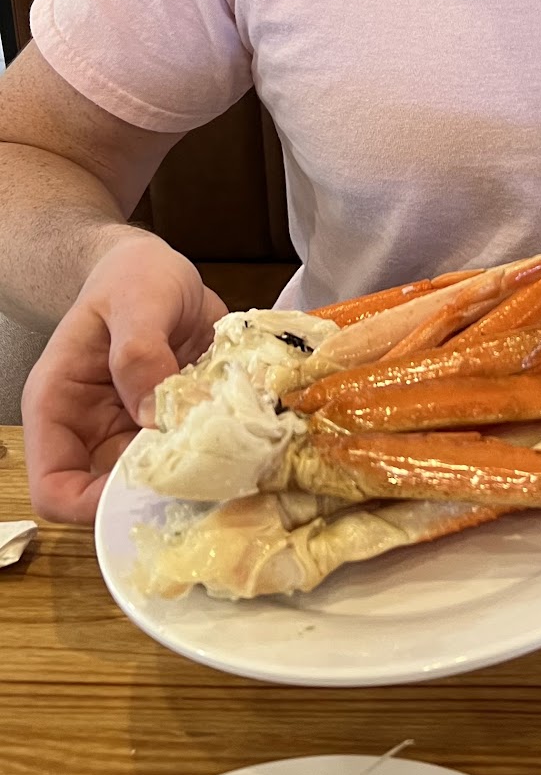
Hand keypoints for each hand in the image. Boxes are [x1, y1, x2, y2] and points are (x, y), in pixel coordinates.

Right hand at [22, 232, 227, 523]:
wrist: (157, 269)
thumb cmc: (131, 277)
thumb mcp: (135, 300)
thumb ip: (139, 350)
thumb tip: (153, 412)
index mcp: (60, 409)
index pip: (55, 488)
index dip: (93, 505)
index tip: (148, 490)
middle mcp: (94, 431)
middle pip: (115, 496)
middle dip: (159, 494)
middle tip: (209, 476)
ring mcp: (136, 432)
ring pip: (161, 482)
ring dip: (198, 475)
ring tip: (238, 455)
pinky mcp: (175, 426)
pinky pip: (196, 456)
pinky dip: (222, 451)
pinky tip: (250, 434)